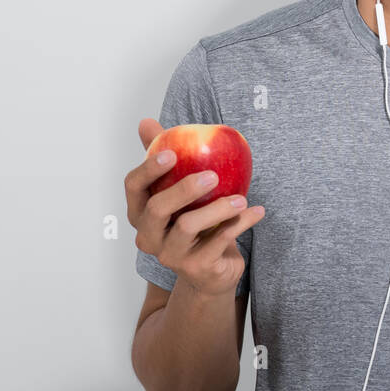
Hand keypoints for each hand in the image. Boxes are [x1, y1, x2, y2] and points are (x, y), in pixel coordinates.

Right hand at [125, 118, 264, 297]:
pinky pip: (220, 241)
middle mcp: (149, 237)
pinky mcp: (197, 268)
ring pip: (189, 226)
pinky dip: (241, 223)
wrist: (211, 267)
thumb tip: (146, 121)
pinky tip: (257, 211)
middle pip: (157, 209)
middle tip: (213, 175)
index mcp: (140, 213)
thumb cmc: (191, 219)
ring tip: (242, 197)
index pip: (133, 187)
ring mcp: (171, 256)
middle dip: (184, 189)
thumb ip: (162, 156)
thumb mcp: (178, 189)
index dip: (149, 169)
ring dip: (219, 208)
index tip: (172, 153)